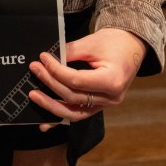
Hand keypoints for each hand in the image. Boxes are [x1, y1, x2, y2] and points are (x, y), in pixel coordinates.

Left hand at [28, 27, 145, 130]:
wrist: (131, 46)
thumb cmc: (114, 41)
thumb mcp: (92, 43)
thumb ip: (70, 52)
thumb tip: (47, 60)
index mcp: (112, 81)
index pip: (77, 80)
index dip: (56, 71)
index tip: (42, 59)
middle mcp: (110, 98)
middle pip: (73, 97)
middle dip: (50, 83)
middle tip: (34, 69)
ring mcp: (106, 105)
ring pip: (74, 112)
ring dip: (52, 106)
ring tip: (34, 96)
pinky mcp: (100, 105)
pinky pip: (78, 113)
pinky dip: (61, 116)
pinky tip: (45, 123)